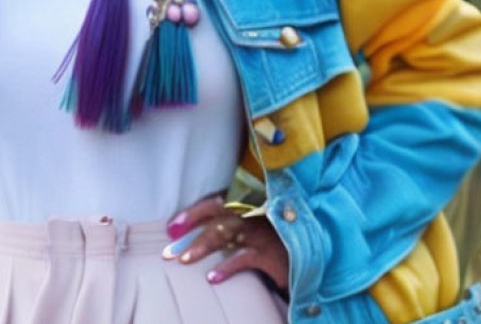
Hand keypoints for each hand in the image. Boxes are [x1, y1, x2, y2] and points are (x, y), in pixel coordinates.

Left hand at [163, 195, 288, 290]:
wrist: (311, 248)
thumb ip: (232, 220)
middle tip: (169, 250)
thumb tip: (199, 230)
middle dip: (191, 233)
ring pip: (226, 236)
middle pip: (216, 219)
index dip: (193, 212)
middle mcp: (253, 214)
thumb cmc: (278, 236)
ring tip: (184, 260)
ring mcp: (262, 233)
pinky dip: (227, 268)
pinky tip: (212, 277)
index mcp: (248, 204)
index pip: (216, 202)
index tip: (173, 224)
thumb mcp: (257, 222)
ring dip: (203, 247)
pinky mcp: (270, 254)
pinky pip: (244, 259)